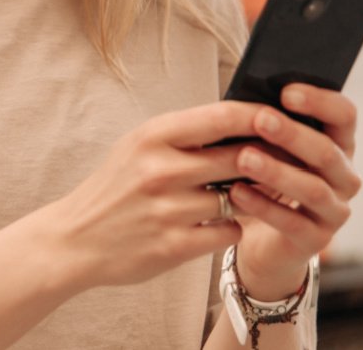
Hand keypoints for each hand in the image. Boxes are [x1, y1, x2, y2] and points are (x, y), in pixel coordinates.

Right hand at [44, 101, 263, 290]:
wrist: (75, 239)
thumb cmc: (116, 186)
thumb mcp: (140, 147)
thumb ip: (186, 134)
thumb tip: (247, 120)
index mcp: (152, 137)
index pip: (222, 117)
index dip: (260, 117)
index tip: (282, 118)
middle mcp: (160, 170)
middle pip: (240, 157)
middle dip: (269, 160)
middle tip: (287, 160)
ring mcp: (168, 210)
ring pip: (240, 198)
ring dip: (251, 198)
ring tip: (250, 194)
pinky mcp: (174, 246)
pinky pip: (229, 232)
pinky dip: (232, 227)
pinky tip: (220, 224)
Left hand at [226, 84, 361, 299]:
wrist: (262, 239)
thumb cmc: (264, 180)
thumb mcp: (270, 149)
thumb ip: (268, 126)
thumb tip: (245, 97)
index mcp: (338, 145)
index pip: (344, 115)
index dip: (320, 101)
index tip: (286, 91)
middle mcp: (344, 177)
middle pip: (327, 151)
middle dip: (292, 134)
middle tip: (260, 119)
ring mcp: (335, 211)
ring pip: (313, 188)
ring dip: (277, 171)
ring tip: (244, 158)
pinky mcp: (317, 240)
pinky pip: (292, 222)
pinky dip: (263, 206)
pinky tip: (237, 192)